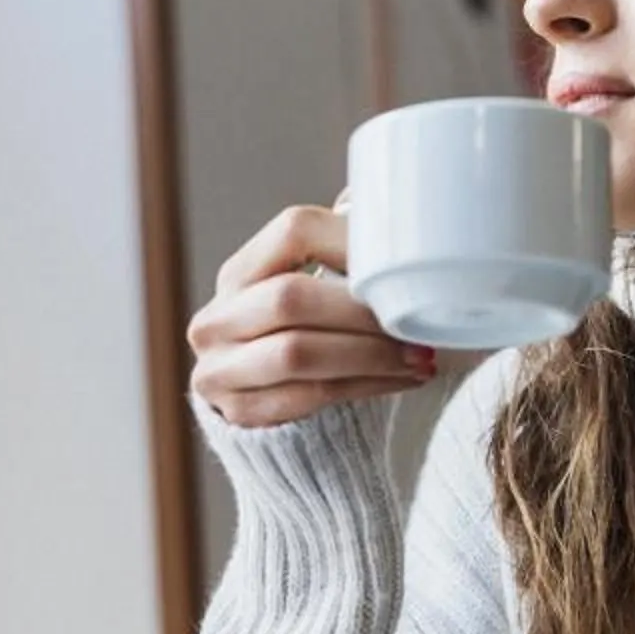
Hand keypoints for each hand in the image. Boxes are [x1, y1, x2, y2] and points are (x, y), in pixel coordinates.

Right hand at [188, 201, 437, 428]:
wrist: (263, 397)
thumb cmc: (304, 332)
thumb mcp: (313, 284)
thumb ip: (345, 250)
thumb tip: (409, 222)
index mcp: (239, 273)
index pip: (294, 233)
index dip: (353, 245)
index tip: (401, 267)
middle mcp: (216, 318)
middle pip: (291, 298)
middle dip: (362, 314)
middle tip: (415, 325)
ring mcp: (219, 369)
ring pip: (297, 353)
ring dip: (368, 356)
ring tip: (417, 357)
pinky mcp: (237, 411)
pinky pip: (306, 398)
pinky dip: (363, 388)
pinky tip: (398, 380)